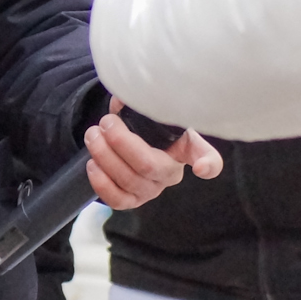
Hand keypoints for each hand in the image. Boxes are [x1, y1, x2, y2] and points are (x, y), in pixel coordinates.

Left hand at [84, 100, 221, 209]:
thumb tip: (120, 99)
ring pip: (129, 181)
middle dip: (121, 142)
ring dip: (105, 156)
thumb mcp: (149, 109)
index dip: (207, 164)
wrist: (133, 140)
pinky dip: (101, 183)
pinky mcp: (133, 201)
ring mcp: (153, 190)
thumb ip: (140, 102)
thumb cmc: (146, 122)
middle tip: (106, 122)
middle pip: (149, 166)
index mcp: (185, 147)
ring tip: (93, 135)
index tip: (200, 167)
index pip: (206, 156)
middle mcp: (172, 172)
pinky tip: (92, 164)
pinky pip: (118, 200)